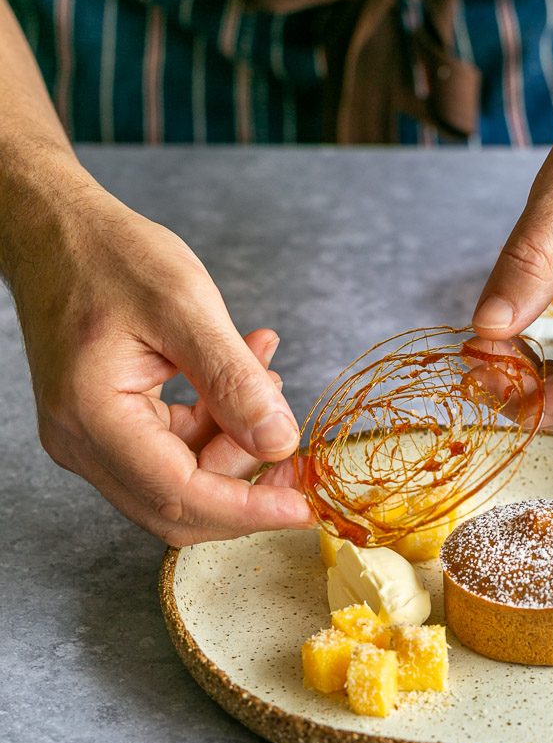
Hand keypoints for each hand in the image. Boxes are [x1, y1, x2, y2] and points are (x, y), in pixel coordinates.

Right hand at [10, 164, 313, 544]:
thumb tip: (279, 443)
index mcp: (94, 417)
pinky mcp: (108, 426)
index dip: (248, 510)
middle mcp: (83, 442)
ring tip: (267, 378)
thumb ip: (233, 380)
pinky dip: (216, 424)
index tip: (304, 507)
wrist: (57, 232)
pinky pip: (172, 448)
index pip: (180, 494)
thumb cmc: (109, 256)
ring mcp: (91, 439)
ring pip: (180, 479)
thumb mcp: (185, 307)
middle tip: (297, 454)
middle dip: (246, 488)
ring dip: (235, 444)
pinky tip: (245, 374)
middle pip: (178, 505)